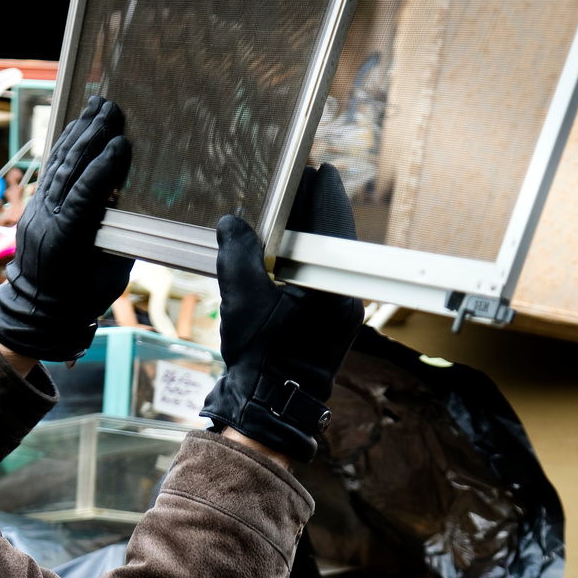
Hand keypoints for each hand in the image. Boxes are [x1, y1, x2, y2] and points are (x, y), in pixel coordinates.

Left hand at [0, 97, 132, 362]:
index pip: (83, 196)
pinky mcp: (35, 206)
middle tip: (111, 110)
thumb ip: (120, 241)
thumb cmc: (80, 302)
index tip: (122, 143)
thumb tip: (135, 207)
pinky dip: (64, 145)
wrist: (37, 313)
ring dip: (78, 132)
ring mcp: (37, 211)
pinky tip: (77, 127)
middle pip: (69, 171)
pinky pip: (50, 170)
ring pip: (57, 164)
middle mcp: (46, 221)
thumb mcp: (109, 279)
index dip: (102, 168)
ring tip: (96, 106)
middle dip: (91, 137)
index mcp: (65, 242)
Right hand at [201, 164, 362, 462]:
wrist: (270, 409)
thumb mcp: (241, 299)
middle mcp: (344, 296)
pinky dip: (305, 260)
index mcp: (330, 286)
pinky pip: (322, 278)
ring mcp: (342, 311)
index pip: (332, 222)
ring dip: (308, 236)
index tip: (314, 168)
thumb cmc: (259, 360)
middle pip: (333, 238)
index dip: (321, 191)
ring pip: (328, 258)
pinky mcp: (333, 323)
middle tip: (295, 185)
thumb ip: (237, 253)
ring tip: (286, 214)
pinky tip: (284, 252)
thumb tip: (233, 222)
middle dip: (313, 211)